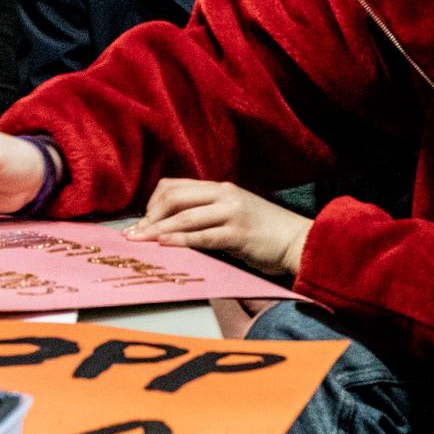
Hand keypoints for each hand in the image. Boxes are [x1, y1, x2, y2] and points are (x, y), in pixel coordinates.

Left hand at [127, 179, 310, 277]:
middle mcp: (224, 195)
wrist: (298, 241)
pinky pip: (203, 236)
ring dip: (157, 231)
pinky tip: (165, 246)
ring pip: (184, 217)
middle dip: (149, 217)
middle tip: (134, 236)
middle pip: (174, 197)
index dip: (152, 204)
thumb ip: (207, 214)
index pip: (174, 186)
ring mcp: (232, 212)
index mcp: (220, 188)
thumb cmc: (265, 232)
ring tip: (140, 242)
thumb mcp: (233, 214)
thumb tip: (172, 227)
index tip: (142, 223)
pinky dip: (180, 241)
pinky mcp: (239, 233)